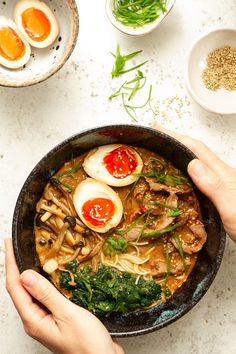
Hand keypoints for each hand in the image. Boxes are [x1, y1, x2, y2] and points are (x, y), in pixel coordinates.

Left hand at [5, 239, 123, 353]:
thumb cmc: (87, 344)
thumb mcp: (67, 315)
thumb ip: (47, 294)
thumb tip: (26, 275)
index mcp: (34, 320)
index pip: (15, 287)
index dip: (11, 264)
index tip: (8, 244)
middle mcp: (36, 320)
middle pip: (20, 289)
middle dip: (16, 266)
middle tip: (16, 246)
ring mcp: (46, 319)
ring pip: (33, 292)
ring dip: (29, 273)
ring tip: (28, 256)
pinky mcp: (57, 318)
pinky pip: (45, 296)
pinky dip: (44, 282)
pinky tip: (50, 275)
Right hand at [154, 124, 235, 241]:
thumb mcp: (231, 209)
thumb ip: (214, 187)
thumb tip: (193, 165)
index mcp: (222, 174)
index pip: (196, 149)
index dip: (177, 137)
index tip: (158, 129)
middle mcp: (221, 176)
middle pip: (196, 151)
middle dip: (175, 140)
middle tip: (155, 136)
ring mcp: (220, 184)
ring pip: (197, 162)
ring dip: (179, 152)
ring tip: (163, 151)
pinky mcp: (219, 193)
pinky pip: (198, 175)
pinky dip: (184, 169)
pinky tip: (179, 175)